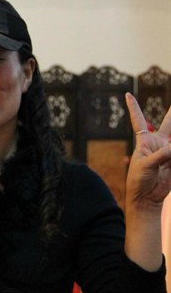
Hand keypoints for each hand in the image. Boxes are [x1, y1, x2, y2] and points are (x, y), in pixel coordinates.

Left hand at [125, 93, 170, 209]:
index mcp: (144, 141)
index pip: (138, 120)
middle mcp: (158, 143)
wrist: (147, 197)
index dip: (134, 107)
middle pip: (169, 123)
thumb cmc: (138, 180)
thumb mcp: (145, 165)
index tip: (127, 95)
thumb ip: (160, 155)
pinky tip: (170, 162)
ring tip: (167, 158)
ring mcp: (170, 152)